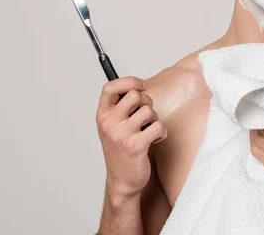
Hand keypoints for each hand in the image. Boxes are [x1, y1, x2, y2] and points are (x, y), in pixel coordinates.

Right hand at [96, 76, 167, 198]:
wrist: (123, 181)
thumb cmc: (121, 149)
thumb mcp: (113, 126)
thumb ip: (120, 106)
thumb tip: (138, 85)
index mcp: (102, 115)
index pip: (110, 87)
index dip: (129, 81)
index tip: (142, 85)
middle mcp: (108, 124)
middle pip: (135, 95)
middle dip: (147, 102)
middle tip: (146, 116)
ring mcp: (121, 135)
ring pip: (149, 111)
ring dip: (155, 120)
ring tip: (148, 131)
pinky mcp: (135, 146)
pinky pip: (158, 126)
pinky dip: (161, 133)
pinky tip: (155, 140)